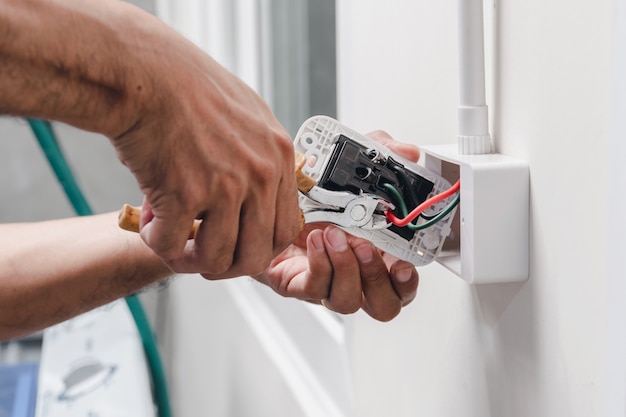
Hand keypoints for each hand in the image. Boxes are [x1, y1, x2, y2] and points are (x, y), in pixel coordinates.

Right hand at [109, 16, 300, 276]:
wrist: (144, 71)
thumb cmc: (188, 87)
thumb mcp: (248, 114)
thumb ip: (262, 155)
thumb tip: (263, 190)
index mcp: (279, 158)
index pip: (286, 231)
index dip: (258, 248)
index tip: (235, 246)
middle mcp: (259, 175)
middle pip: (256, 256)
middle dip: (226, 265)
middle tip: (200, 254)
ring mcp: (226, 186)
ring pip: (216, 260)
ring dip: (188, 258)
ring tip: (168, 236)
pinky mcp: (185, 193)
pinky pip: (170, 245)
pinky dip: (155, 241)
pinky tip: (147, 221)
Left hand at [254, 131, 420, 320]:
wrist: (265, 194)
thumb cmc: (313, 188)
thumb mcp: (352, 164)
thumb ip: (382, 155)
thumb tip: (408, 152)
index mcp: (377, 253)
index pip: (402, 284)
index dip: (406, 280)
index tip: (401, 262)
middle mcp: (355, 275)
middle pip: (382, 305)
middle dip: (376, 278)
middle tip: (364, 247)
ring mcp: (326, 282)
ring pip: (347, 301)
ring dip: (345, 269)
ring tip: (334, 235)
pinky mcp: (296, 283)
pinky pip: (313, 289)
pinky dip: (319, 265)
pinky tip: (317, 240)